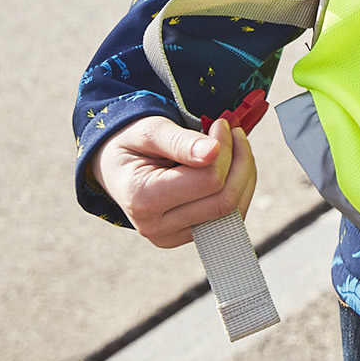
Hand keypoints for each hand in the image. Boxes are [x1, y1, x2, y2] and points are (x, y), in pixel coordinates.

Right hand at [92, 115, 255, 249]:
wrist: (115, 166)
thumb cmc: (131, 144)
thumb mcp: (149, 131)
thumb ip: (179, 141)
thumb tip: (213, 152)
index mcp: (142, 199)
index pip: (207, 181)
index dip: (225, 149)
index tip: (221, 124)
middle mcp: (156, 227)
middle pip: (224, 201)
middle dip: (240, 161)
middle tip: (234, 132)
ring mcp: (173, 237)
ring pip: (233, 213)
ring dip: (244, 175)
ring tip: (234, 146)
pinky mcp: (188, 237)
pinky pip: (229, 219)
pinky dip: (239, 189)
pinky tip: (230, 167)